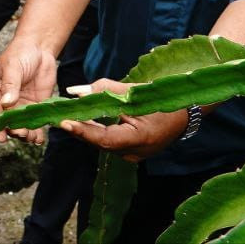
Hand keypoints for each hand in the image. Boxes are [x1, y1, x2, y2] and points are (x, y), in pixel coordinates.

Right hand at [0, 39, 57, 143]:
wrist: (39, 48)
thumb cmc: (20, 53)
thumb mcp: (13, 67)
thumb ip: (10, 85)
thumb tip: (6, 102)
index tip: (0, 137)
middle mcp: (6, 102)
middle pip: (7, 122)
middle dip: (13, 130)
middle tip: (21, 132)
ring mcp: (21, 106)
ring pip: (21, 125)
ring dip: (25, 134)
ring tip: (32, 138)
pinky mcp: (36, 106)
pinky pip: (35, 122)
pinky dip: (37, 132)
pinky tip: (40, 138)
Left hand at [59, 79, 189, 161]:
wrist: (187, 111)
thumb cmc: (163, 98)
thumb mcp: (134, 91)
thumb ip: (105, 90)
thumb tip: (76, 92)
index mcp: (140, 139)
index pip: (104, 139)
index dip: (82, 131)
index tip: (64, 122)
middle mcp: (136, 153)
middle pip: (100, 142)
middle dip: (79, 129)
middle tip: (58, 117)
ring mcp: (135, 155)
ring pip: (104, 143)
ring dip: (87, 130)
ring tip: (67, 117)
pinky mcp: (133, 151)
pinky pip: (110, 142)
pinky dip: (97, 131)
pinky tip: (85, 121)